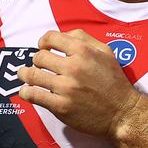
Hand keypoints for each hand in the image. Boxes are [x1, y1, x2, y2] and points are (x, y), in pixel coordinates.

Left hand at [18, 29, 139, 138]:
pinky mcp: (61, 106)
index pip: (50, 38)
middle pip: (39, 57)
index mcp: (83, 51)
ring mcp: (66, 88)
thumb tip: (62, 36)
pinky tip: (27, 91)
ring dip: (24, 74)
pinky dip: (26, 92)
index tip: (42, 48)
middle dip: (36, 60)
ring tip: (25, 75)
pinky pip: (34, 95)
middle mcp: (74, 67)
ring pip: (32, 75)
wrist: (123, 112)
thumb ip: (84, 39)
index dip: (43, 42)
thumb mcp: (106, 52)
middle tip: (39, 66)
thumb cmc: (115, 82)